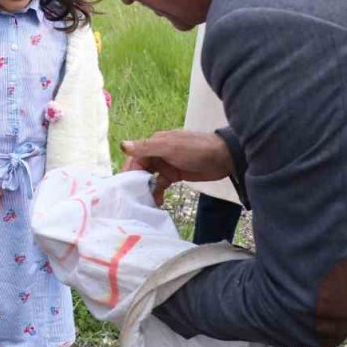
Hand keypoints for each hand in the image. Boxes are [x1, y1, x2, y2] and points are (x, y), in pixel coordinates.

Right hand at [121, 130, 235, 205]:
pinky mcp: (175, 174)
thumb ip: (146, 147)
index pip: (135, 158)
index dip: (129, 172)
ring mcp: (167, 164)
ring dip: (147, 190)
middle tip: (135, 199)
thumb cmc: (196, 149)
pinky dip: (158, 192)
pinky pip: (161, 184)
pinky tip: (158, 202)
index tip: (126, 188)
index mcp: (155, 143)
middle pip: (140, 169)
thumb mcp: (170, 147)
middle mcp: (158, 153)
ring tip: (147, 203)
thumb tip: (122, 145)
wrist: (224, 158)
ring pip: (150, 178)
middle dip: (136, 183)